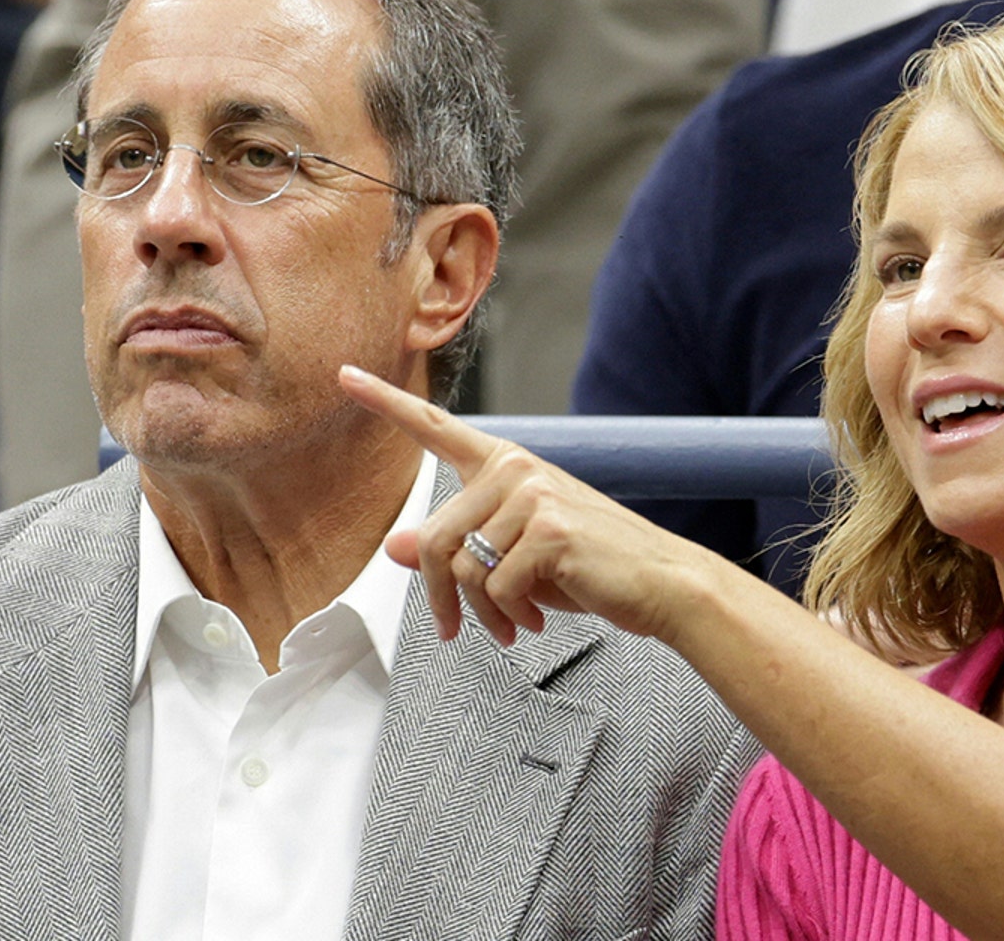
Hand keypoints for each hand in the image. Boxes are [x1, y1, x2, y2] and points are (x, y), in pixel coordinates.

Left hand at [339, 364, 731, 645]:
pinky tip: (533, 620)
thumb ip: (455, 546)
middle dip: (442, 597)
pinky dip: (508, 615)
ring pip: (462, 570)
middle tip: (459, 628)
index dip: (384, 401)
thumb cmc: (587, 567)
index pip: (434, 427)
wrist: (658, 584)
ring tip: (510, 624)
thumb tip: (395, 548)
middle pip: (432, 540)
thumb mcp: (511, 555)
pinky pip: (494, 586)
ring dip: (481, 612)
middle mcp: (515, 468)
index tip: (344, 375)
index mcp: (504, 464)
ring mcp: (533, 495)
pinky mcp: (548, 530)